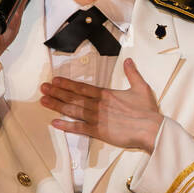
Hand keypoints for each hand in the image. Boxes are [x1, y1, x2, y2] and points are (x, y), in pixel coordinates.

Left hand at [40, 58, 162, 151]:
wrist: (150, 129)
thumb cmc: (147, 110)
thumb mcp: (141, 87)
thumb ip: (132, 73)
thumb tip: (129, 61)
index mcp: (106, 94)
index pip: (82, 88)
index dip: (67, 84)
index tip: (55, 80)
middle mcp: (98, 105)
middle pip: (73, 97)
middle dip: (57, 92)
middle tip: (43, 88)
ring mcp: (97, 119)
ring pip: (73, 110)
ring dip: (57, 105)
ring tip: (43, 101)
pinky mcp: (99, 132)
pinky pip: (79, 128)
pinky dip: (66, 125)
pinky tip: (55, 122)